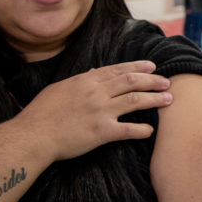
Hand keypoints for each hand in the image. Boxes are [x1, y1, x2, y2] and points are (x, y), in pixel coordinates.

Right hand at [17, 61, 172, 161]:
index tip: (152, 67)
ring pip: (135, 100)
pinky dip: (142, 130)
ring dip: (154, 99)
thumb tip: (96, 72)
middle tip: (167, 82)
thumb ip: (81, 80)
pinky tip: (151, 130)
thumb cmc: (42, 113)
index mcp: (86, 81)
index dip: (138, 67)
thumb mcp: (60, 88)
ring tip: (168, 99)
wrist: (33, 135)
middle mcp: (96, 93)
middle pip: (132, 81)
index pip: (118, 70)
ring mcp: (100, 111)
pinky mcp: (101, 132)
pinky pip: (128, 129)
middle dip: (152, 81)